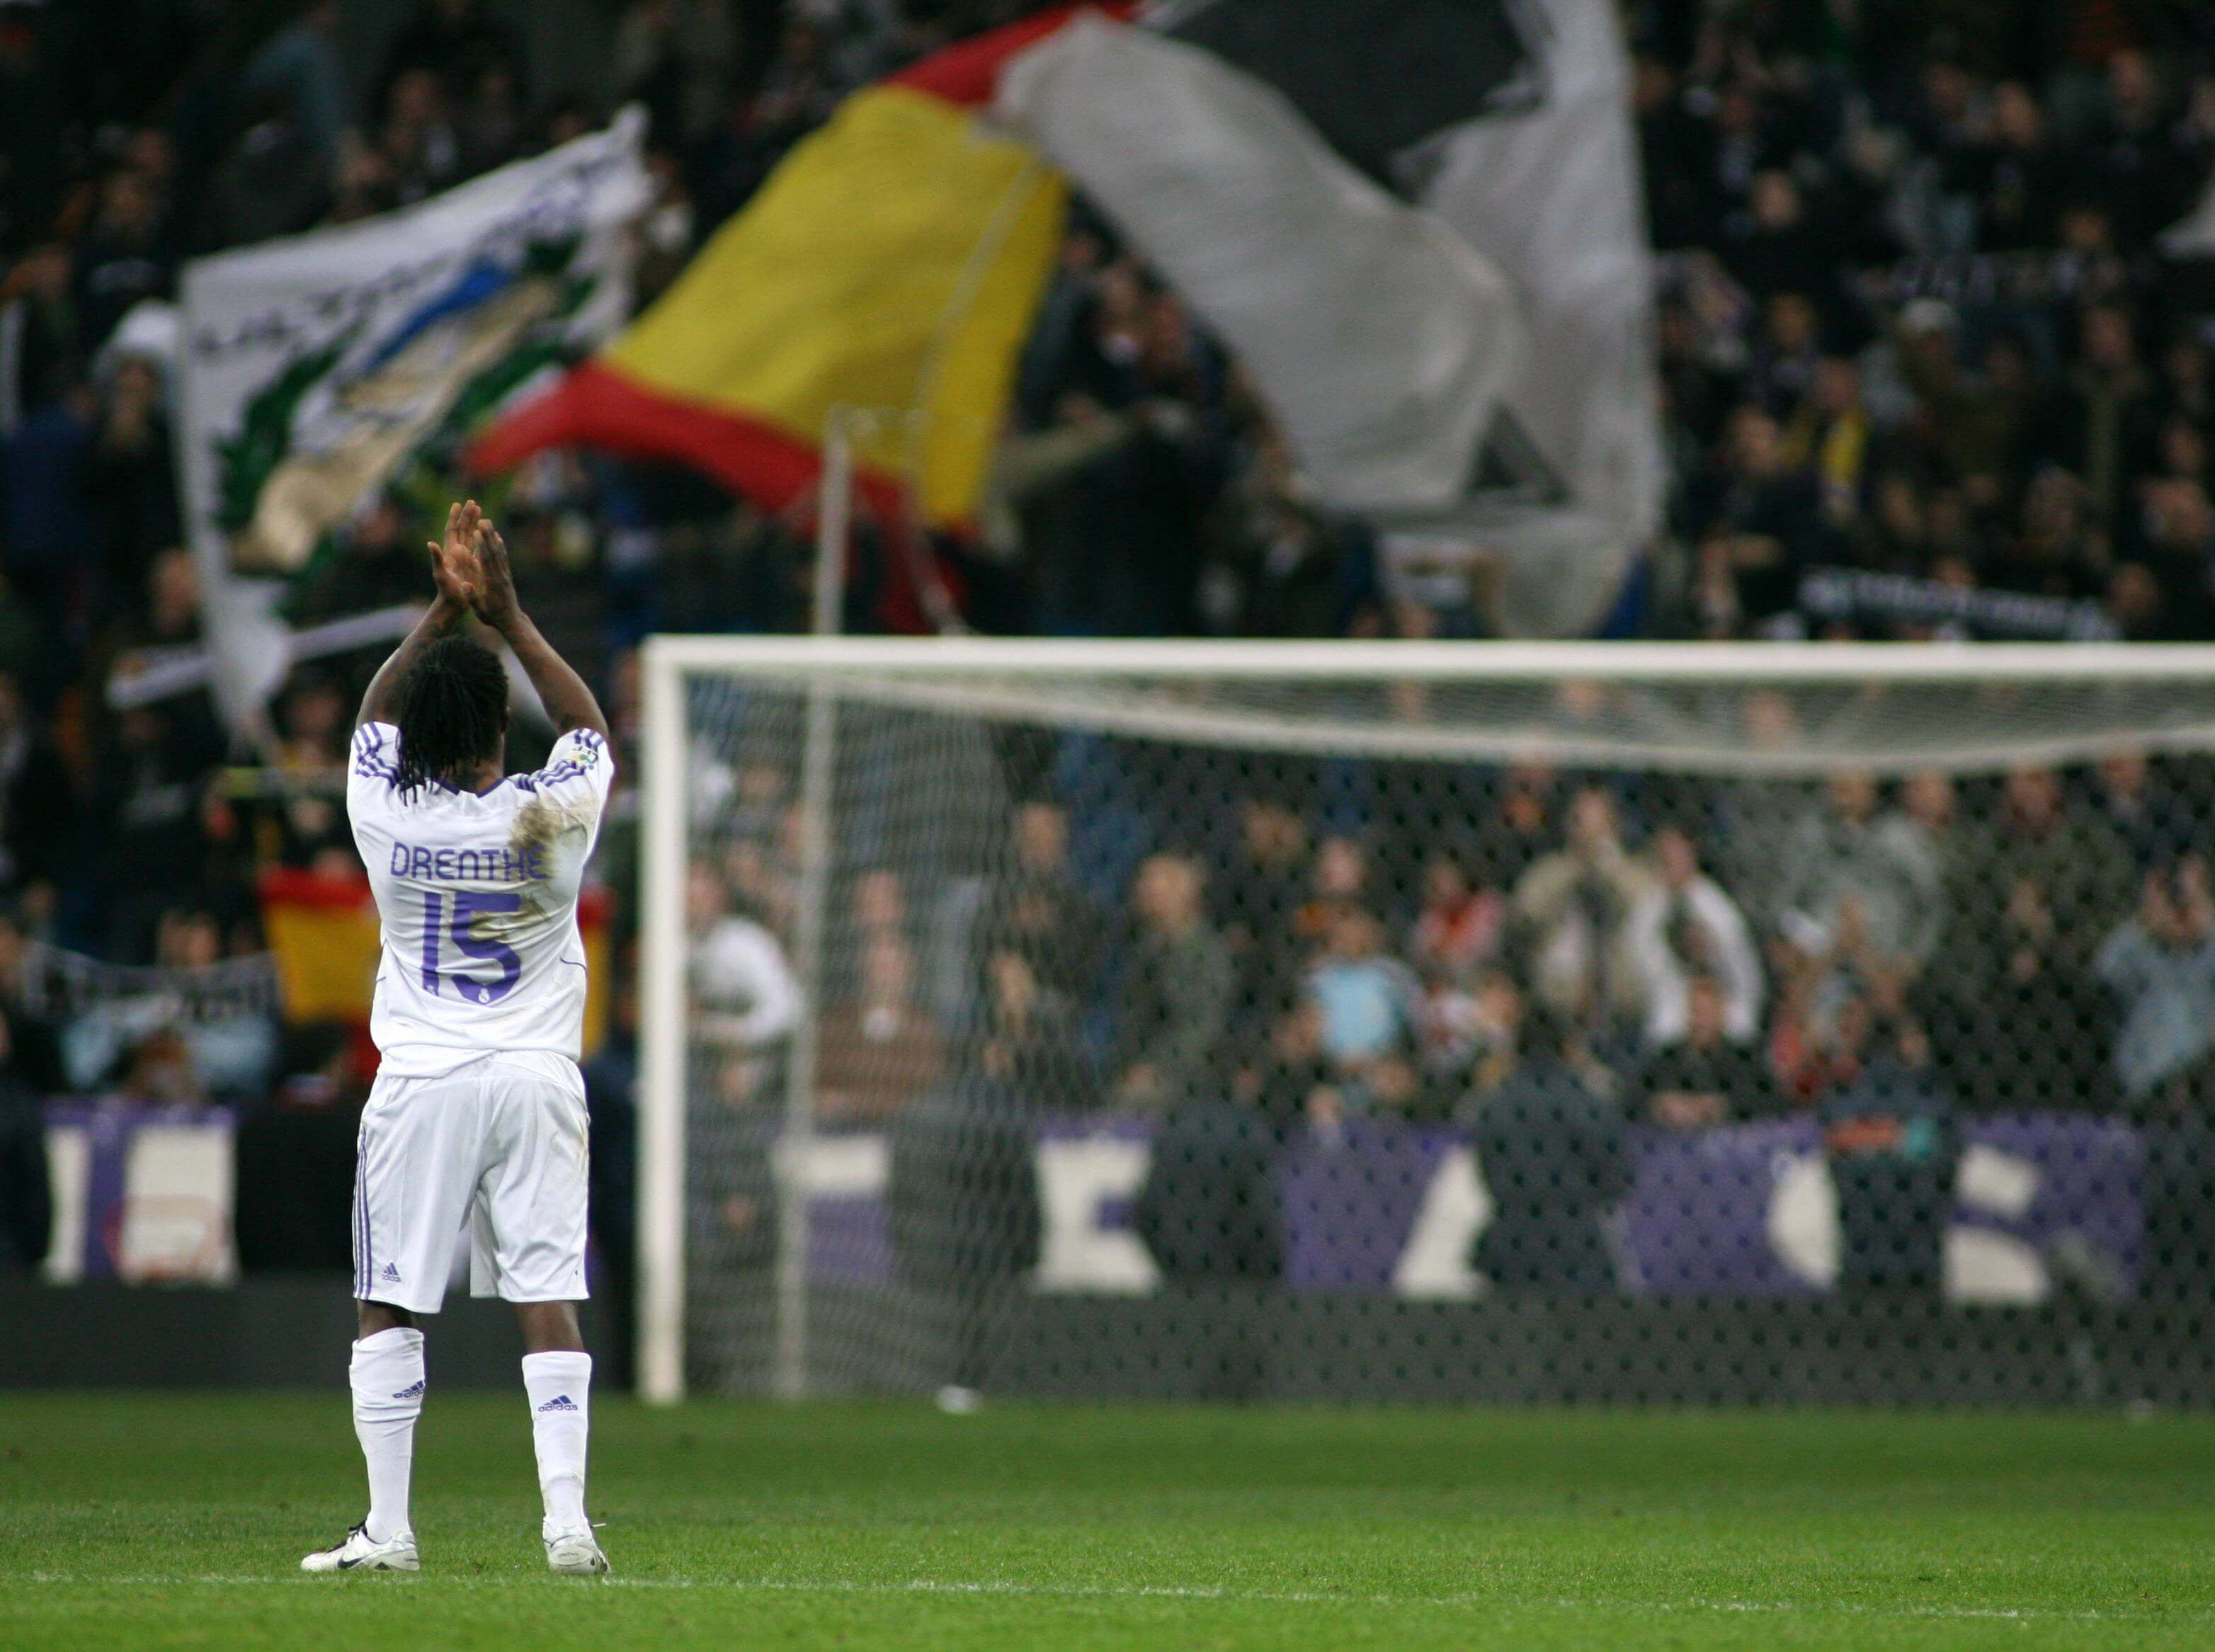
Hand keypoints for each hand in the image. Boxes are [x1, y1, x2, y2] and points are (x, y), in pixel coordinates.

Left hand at [426, 500, 480, 610]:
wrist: (453, 605)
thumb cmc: (446, 592)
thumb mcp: (440, 575)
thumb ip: (436, 559)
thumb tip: (430, 543)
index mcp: (451, 553)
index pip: (452, 531)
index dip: (455, 518)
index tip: (458, 504)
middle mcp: (457, 553)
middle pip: (462, 530)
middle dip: (467, 516)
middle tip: (473, 502)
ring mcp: (465, 558)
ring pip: (470, 536)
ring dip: (475, 524)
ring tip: (481, 511)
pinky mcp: (473, 565)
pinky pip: (478, 547)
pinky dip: (482, 538)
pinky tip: (488, 532)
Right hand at [467, 513, 520, 628]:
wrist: (511, 621)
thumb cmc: (492, 617)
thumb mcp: (480, 610)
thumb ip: (473, 597)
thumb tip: (465, 585)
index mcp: (492, 583)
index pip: (486, 560)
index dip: (481, 545)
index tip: (476, 532)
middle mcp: (500, 576)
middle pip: (494, 552)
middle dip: (488, 535)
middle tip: (482, 519)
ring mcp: (505, 575)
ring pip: (499, 552)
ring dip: (493, 536)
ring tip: (487, 522)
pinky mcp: (507, 575)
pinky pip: (503, 558)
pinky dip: (500, 546)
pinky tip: (498, 537)